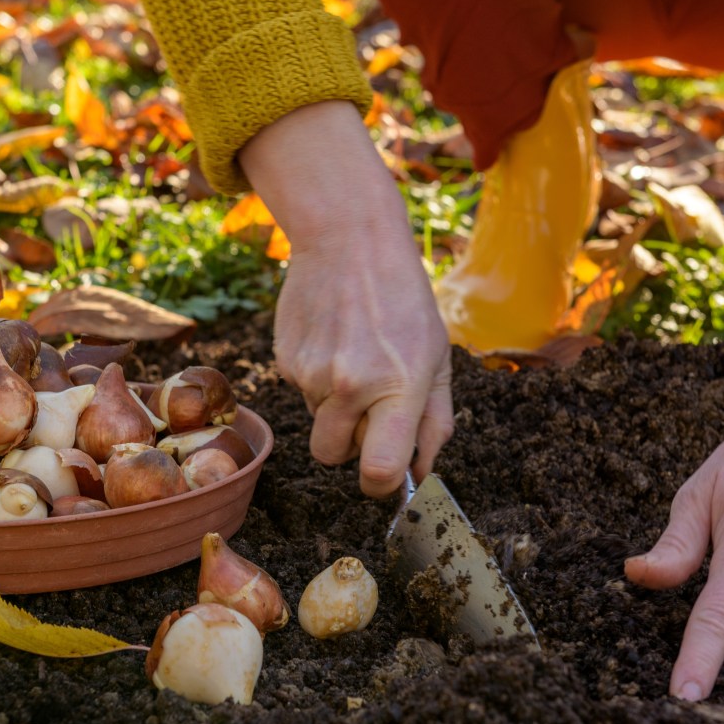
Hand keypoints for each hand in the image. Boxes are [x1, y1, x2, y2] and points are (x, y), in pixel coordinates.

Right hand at [240, 101, 453, 497]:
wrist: (348, 239)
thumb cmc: (404, 300)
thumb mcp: (438, 357)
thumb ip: (435, 422)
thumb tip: (420, 474)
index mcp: (398, 386)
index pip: (379, 471)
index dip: (381, 484)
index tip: (385, 474)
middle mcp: (350, 385)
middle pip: (333, 457)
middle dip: (350, 446)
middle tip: (370, 408)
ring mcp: (312, 373)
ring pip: (318, 422)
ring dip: (336, 406)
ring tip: (354, 355)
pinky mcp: (286, 359)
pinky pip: (302, 392)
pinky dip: (318, 378)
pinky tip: (334, 338)